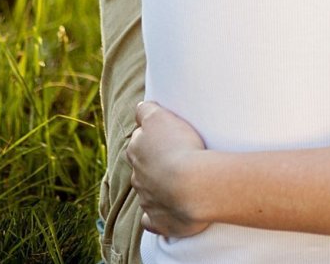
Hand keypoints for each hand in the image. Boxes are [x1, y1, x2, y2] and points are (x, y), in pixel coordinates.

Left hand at [129, 100, 213, 238]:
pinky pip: (152, 219)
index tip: (167, 135)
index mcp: (136, 150)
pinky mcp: (158, 220)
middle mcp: (137, 175)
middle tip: (176, 157)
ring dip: (158, 187)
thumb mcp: (159, 117)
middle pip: (141, 165)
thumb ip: (146, 111)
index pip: (138, 138)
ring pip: (147, 191)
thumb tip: (140, 109)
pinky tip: (168, 211)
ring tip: (180, 182)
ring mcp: (147, 199)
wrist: (192, 186)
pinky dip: (157, 216)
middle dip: (152, 162)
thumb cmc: (180, 148)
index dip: (152, 136)